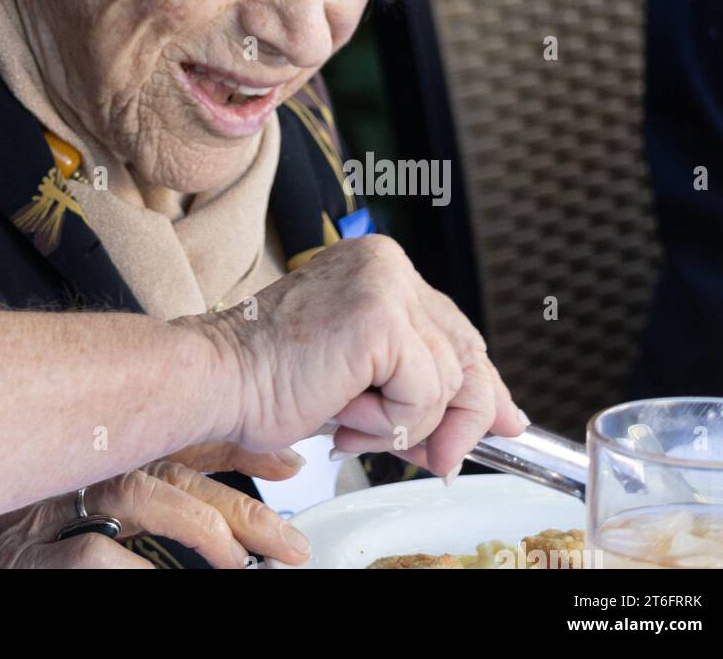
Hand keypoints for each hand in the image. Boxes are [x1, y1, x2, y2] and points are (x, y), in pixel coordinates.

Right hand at [0, 445, 311, 568]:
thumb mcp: (47, 488)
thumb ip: (112, 478)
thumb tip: (181, 497)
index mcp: (87, 449)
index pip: (176, 439)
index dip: (236, 446)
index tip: (291, 462)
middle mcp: (71, 466)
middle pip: (175, 474)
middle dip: (242, 505)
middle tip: (295, 546)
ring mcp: (46, 506)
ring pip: (142, 497)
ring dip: (201, 528)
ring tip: (243, 563)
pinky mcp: (19, 552)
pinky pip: (88, 553)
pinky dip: (130, 568)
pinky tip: (158, 579)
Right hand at [196, 234, 526, 478]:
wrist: (221, 379)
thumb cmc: (271, 379)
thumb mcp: (363, 378)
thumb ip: (423, 384)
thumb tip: (498, 415)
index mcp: (378, 265)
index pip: (456, 329)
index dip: (482, 386)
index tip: (500, 420)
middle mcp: (386, 263)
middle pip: (467, 354)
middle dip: (459, 419)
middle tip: (435, 459)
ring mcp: (385, 285)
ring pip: (448, 382)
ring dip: (404, 424)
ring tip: (349, 418)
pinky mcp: (380, 318)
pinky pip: (425, 394)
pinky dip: (391, 423)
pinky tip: (345, 413)